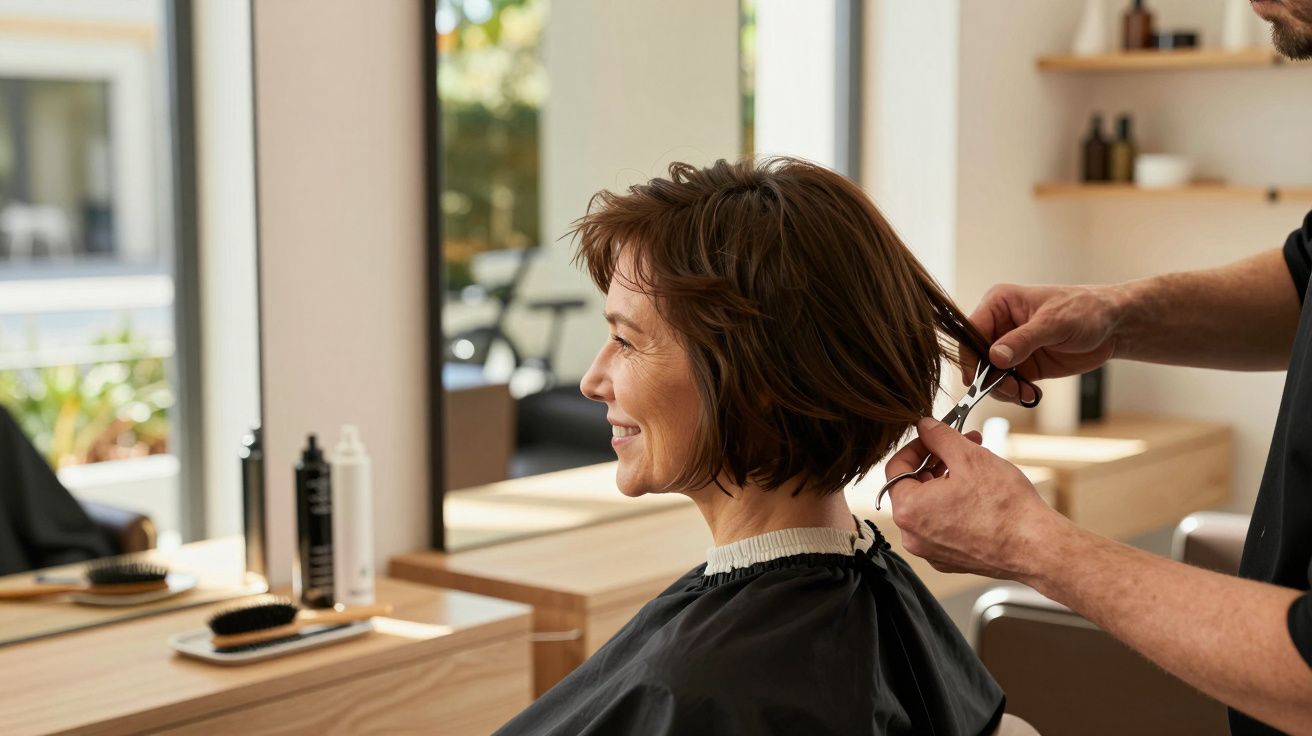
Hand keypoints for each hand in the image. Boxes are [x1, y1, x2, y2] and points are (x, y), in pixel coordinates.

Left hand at [885, 417, 1073, 579]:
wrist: (1036, 548)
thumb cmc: (1004, 506)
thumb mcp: (969, 456)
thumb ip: (939, 437)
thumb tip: (925, 426)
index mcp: (909, 510)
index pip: (896, 468)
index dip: (917, 447)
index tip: (934, 438)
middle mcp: (912, 535)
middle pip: (913, 487)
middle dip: (937, 462)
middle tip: (962, 446)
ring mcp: (930, 551)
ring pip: (929, 506)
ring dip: (947, 482)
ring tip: (977, 466)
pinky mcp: (949, 560)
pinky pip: (943, 526)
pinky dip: (955, 507)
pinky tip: (979, 495)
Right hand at [963, 283, 1122, 403]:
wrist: (1112, 326)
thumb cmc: (1085, 310)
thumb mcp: (1054, 323)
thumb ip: (1023, 340)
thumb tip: (994, 357)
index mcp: (999, 304)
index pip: (971, 330)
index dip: (970, 355)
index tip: (978, 377)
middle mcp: (999, 325)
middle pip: (976, 356)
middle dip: (988, 378)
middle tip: (1010, 390)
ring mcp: (1009, 347)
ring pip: (989, 375)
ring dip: (1002, 389)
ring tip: (1025, 393)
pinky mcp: (1022, 365)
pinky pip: (1007, 384)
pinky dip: (1016, 394)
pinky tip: (1031, 394)